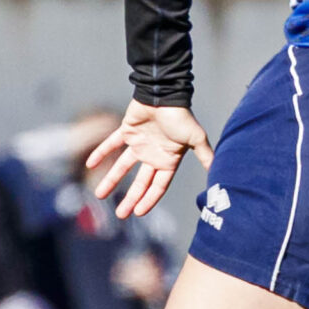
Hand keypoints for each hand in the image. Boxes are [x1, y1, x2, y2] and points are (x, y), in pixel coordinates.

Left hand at [86, 101, 212, 219]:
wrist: (165, 93)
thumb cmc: (181, 116)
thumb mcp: (196, 139)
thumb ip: (205, 156)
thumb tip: (218, 173)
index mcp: (168, 159)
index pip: (158, 186)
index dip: (149, 199)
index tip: (138, 212)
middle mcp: (153, 154)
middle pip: (140, 182)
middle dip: (131, 198)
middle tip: (121, 215)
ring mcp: (139, 143)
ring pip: (122, 167)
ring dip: (111, 180)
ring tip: (99, 195)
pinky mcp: (126, 131)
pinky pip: (110, 143)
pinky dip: (100, 152)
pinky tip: (89, 164)